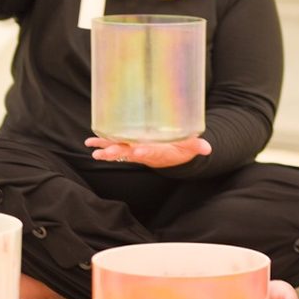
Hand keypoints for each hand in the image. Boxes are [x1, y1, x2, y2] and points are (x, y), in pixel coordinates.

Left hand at [85, 135, 211, 168]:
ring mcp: (135, 150)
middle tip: (104, 153)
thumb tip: (208, 147)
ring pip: (118, 151)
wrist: (172, 156)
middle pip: (129, 153)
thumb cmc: (182, 149)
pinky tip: (90, 142)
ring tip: (94, 150)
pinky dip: (102, 143)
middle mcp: (144, 152)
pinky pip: (114, 145)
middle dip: (117, 153)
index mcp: (159, 152)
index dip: (144, 152)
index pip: (151, 152)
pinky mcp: (129, 146)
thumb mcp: (191, 147)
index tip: (138, 151)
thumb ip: (197, 146)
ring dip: (105, 150)